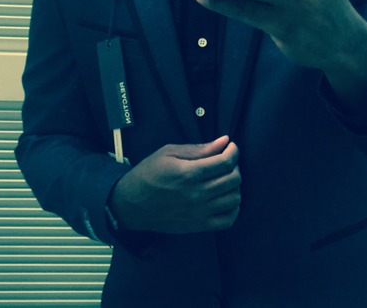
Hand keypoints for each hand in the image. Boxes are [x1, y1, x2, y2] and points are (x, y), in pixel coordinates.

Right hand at [109, 136, 240, 233]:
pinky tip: (226, 198)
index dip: (233, 151)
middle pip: (233, 179)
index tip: (230, 146)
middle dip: (235, 166)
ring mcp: (199, 213)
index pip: (225, 162)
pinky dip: (233, 208)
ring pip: (234, 198)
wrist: (131, 205)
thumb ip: (199, 148)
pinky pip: (227, 221)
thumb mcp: (169, 153)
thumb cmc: (149, 174)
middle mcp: (197, 194)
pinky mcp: (198, 226)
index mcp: (189, 174)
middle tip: (226, 161)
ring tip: (225, 178)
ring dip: (234, 185)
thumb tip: (224, 141)